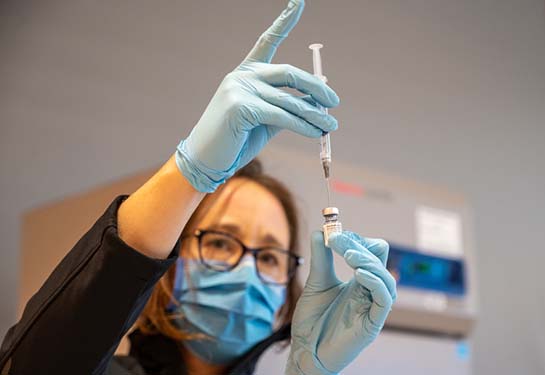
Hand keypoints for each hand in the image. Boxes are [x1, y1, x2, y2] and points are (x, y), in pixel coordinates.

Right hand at [175, 0, 338, 191]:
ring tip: (331, 126)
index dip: (284, 20)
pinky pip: (283, 116)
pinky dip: (303, 125)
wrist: (206, 160)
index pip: (268, 40)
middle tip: (334, 102)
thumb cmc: (236, 140)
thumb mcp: (266, 120)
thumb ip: (288, 106)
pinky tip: (315, 132)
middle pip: (289, 73)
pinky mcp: (241, 107)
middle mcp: (243, 75)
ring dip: (315, 115)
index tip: (299, 1)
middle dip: (316, 87)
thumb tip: (319, 100)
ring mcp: (240, 88)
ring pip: (289, 100)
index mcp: (246, 72)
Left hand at [286, 231, 396, 374]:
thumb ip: (321, 259)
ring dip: (367, 261)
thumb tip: (320, 232)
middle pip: (379, 258)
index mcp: (358, 280)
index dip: (354, 239)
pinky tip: (359, 274)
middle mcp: (368, 290)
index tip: (333, 235)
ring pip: (385, 277)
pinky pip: (384, 299)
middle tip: (337, 241)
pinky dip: (375, 282)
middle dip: (359, 245)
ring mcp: (372, 306)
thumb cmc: (312, 320)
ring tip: (348, 255)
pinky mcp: (373, 322)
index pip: (369, 251)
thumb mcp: (316, 283)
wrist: (306, 351)